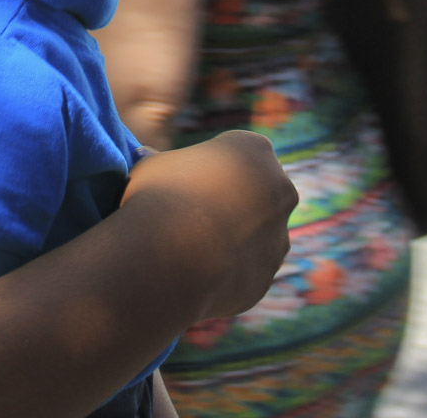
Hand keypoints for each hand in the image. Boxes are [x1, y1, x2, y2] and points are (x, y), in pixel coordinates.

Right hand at [121, 131, 295, 322]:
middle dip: (229, 200)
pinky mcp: (267, 276)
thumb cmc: (158, 197)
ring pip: (255, 233)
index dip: (207, 164)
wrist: (169, 259)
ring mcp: (280, 237)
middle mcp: (279, 190)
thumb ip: (160, 161)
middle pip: (253, 191)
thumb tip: (147, 156)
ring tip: (188, 247)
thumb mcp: (151, 165)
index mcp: (255, 150)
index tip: (183, 178)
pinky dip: (226, 270)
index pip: (236, 151)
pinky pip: (246, 270)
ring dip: (231, 237)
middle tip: (188, 212)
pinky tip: (194, 272)